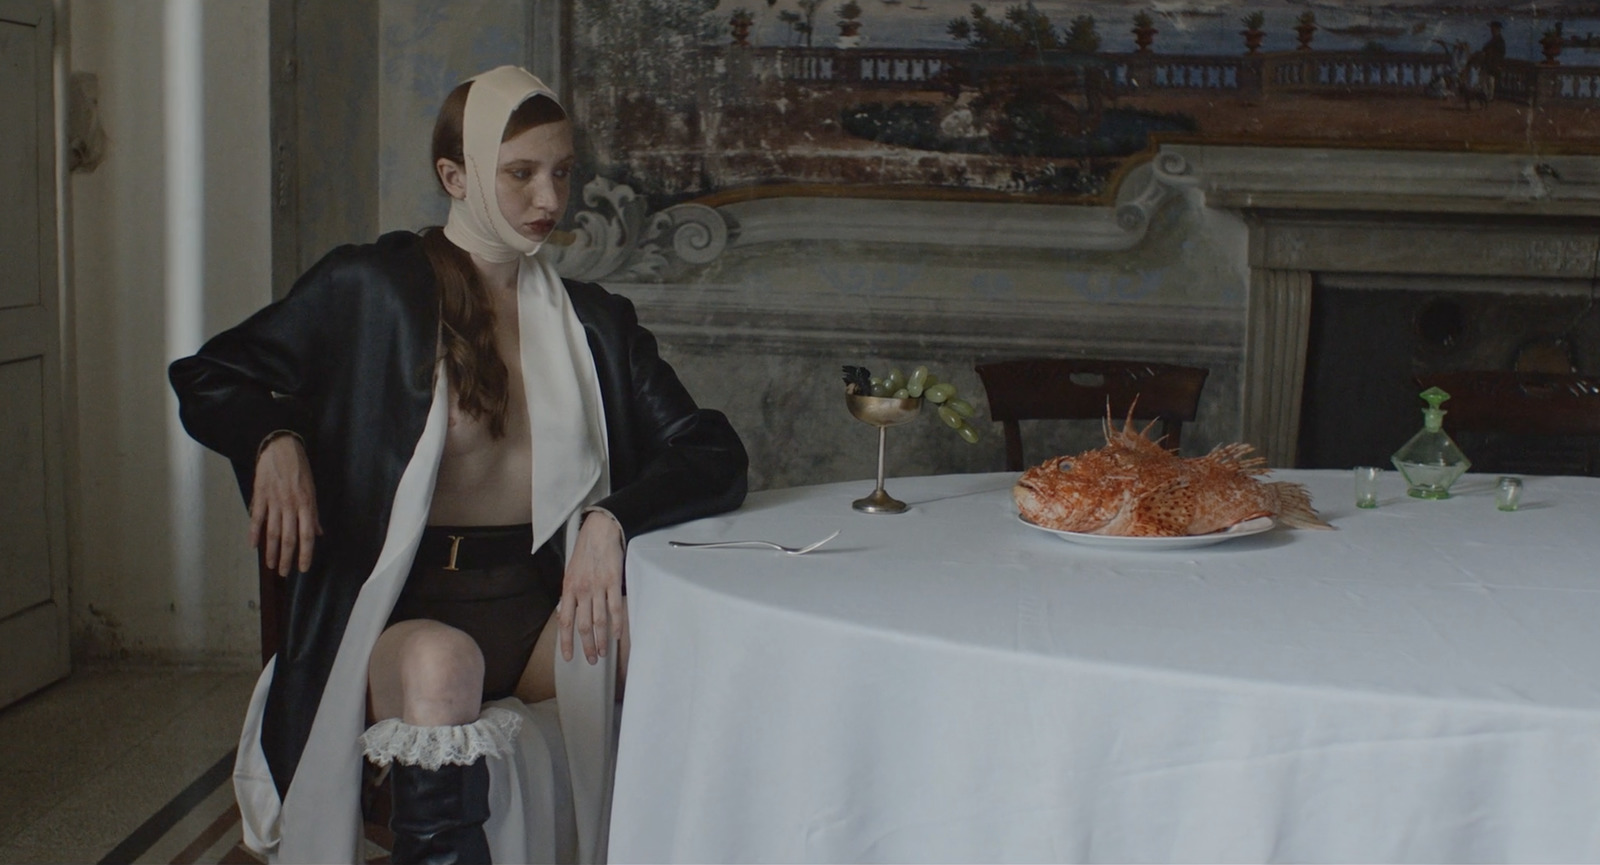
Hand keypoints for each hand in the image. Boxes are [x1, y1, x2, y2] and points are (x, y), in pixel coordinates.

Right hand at [250, 433, 321, 576]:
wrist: (281, 447)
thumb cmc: (300, 468)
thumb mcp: (312, 489)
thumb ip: (313, 514)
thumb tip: (318, 533)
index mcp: (306, 504)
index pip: (306, 536)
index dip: (305, 554)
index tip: (303, 568)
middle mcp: (290, 506)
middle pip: (288, 538)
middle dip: (287, 558)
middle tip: (284, 573)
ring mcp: (274, 501)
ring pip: (272, 532)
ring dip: (271, 551)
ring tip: (270, 565)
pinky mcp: (260, 496)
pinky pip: (257, 518)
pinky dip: (254, 533)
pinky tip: (253, 546)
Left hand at [558, 511, 625, 664]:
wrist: (599, 531)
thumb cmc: (585, 551)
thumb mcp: (571, 572)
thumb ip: (571, 594)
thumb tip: (569, 613)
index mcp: (569, 588)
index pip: (565, 621)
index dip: (566, 641)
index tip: (569, 656)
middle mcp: (582, 590)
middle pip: (583, 626)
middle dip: (587, 646)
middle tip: (592, 659)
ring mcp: (598, 587)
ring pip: (599, 621)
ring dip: (601, 640)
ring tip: (603, 652)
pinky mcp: (613, 582)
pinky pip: (615, 608)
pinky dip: (617, 624)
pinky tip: (617, 635)